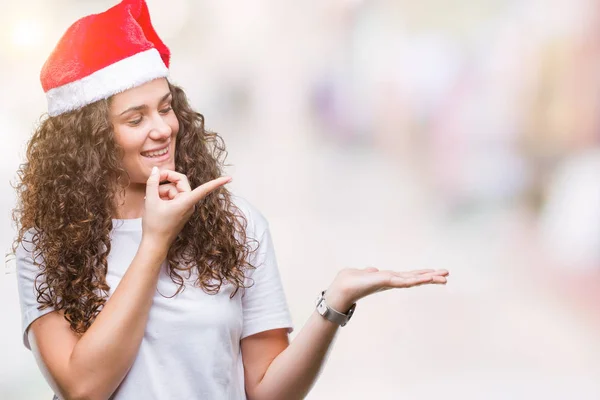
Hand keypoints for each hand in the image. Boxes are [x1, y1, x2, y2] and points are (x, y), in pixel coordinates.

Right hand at [142, 167, 230, 247]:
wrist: (155, 244)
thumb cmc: (155, 225)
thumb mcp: (150, 200)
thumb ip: (153, 183)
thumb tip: (156, 170)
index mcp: (186, 202)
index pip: (205, 189)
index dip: (217, 183)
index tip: (230, 178)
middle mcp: (189, 204)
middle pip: (180, 182)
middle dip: (166, 181)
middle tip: (154, 180)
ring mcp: (185, 207)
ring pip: (174, 189)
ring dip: (162, 190)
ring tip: (150, 198)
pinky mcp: (180, 209)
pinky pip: (173, 197)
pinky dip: (164, 196)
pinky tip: (152, 201)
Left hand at [324, 267, 448, 311]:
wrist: (342, 288)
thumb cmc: (350, 281)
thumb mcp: (363, 273)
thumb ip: (370, 272)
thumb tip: (371, 270)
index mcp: (388, 278)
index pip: (408, 276)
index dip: (422, 274)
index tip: (435, 273)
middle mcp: (392, 281)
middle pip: (415, 278)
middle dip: (431, 277)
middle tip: (447, 275)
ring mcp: (390, 282)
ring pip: (413, 280)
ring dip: (428, 278)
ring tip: (444, 277)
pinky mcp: (386, 282)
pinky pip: (404, 281)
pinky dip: (416, 279)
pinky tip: (426, 277)